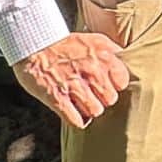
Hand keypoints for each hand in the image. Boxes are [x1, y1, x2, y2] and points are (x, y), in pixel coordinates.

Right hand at [14, 33, 130, 129]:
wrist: (34, 44)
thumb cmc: (66, 44)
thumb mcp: (95, 40)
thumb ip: (113, 52)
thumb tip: (127, 63)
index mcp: (103, 56)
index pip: (122, 82)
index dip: (114, 86)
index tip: (106, 85)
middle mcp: (92, 71)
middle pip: (110, 99)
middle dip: (102, 99)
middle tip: (92, 95)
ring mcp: (75, 85)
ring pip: (95, 111)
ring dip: (89, 110)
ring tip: (82, 104)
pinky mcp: (57, 99)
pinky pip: (77, 120)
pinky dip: (77, 120)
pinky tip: (72, 113)